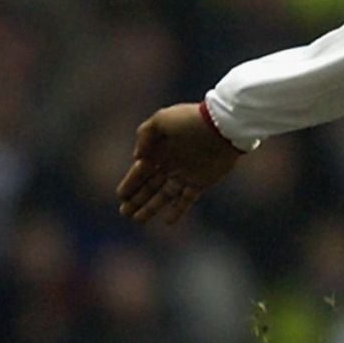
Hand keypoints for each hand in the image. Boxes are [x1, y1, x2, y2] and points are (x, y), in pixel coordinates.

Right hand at [116, 103, 243, 223]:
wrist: (222, 126)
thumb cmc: (191, 120)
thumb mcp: (162, 120)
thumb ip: (144, 134)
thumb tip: (137, 157)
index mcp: (159, 149)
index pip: (140, 171)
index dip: (130, 183)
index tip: (121, 196)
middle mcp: (170, 164)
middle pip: (149, 186)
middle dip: (136, 199)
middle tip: (124, 212)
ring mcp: (185, 174)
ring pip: (164, 195)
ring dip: (150, 208)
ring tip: (137, 219)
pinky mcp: (200, 182)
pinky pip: (186, 200)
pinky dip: (177, 211)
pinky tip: (167, 222)